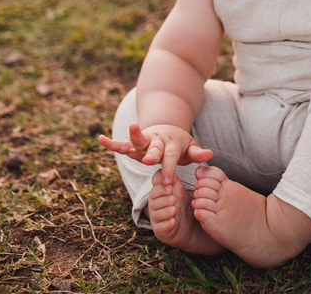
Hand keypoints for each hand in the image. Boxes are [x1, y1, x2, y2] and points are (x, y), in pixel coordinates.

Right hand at [98, 122, 213, 184]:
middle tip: (149, 160)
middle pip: (155, 147)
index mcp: (172, 144)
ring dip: (131, 138)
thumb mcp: (190, 148)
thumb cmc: (180, 145)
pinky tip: (100, 139)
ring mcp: (145, 141)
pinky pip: (122, 143)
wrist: (168, 129)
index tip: (168, 182)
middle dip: (152, 154)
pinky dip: (111, 142)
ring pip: (137, 141)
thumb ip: (198, 153)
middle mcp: (157, 141)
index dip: (170, 169)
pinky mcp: (134, 143)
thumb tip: (210, 154)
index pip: (171, 158)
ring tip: (121, 136)